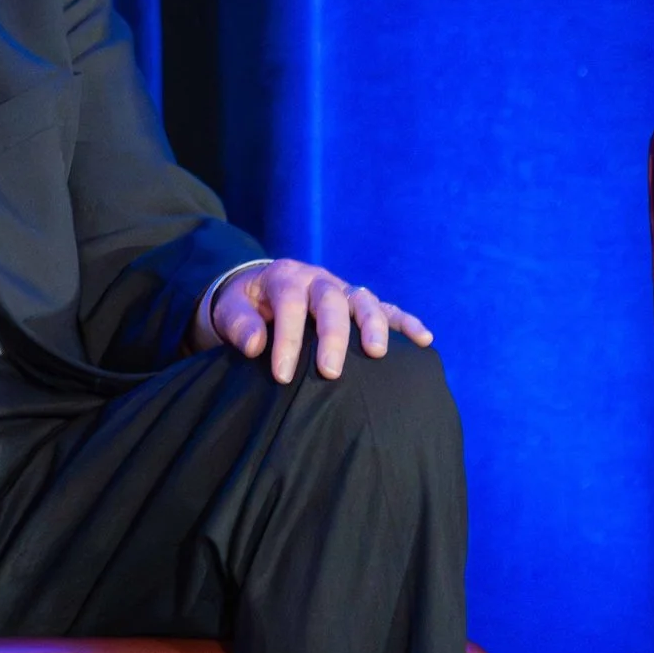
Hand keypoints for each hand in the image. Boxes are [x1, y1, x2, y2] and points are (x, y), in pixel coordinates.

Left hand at [206, 258, 433, 383]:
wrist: (257, 289)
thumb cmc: (244, 305)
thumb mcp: (229, 310)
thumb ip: (238, 324)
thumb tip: (255, 346)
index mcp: (285, 277)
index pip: (290, 304)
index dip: (287, 339)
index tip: (282, 375)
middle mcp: (317, 279)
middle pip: (331, 301)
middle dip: (333, 336)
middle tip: (330, 372)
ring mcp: (342, 289)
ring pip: (363, 300)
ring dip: (373, 325)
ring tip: (378, 354)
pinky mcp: (359, 302)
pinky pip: (387, 308)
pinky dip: (405, 322)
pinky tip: (424, 339)